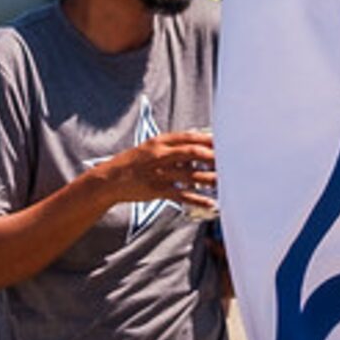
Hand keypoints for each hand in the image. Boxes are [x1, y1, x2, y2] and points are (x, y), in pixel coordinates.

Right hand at [100, 129, 216, 207]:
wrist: (110, 179)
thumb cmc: (135, 162)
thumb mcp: (152, 148)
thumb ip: (174, 146)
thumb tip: (199, 146)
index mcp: (160, 142)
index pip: (189, 137)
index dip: (208, 139)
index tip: (225, 141)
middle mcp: (160, 156)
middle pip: (191, 153)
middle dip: (212, 156)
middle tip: (230, 159)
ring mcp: (158, 173)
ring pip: (190, 175)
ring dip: (210, 178)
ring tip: (226, 180)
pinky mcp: (157, 190)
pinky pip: (182, 195)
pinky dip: (197, 199)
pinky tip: (211, 202)